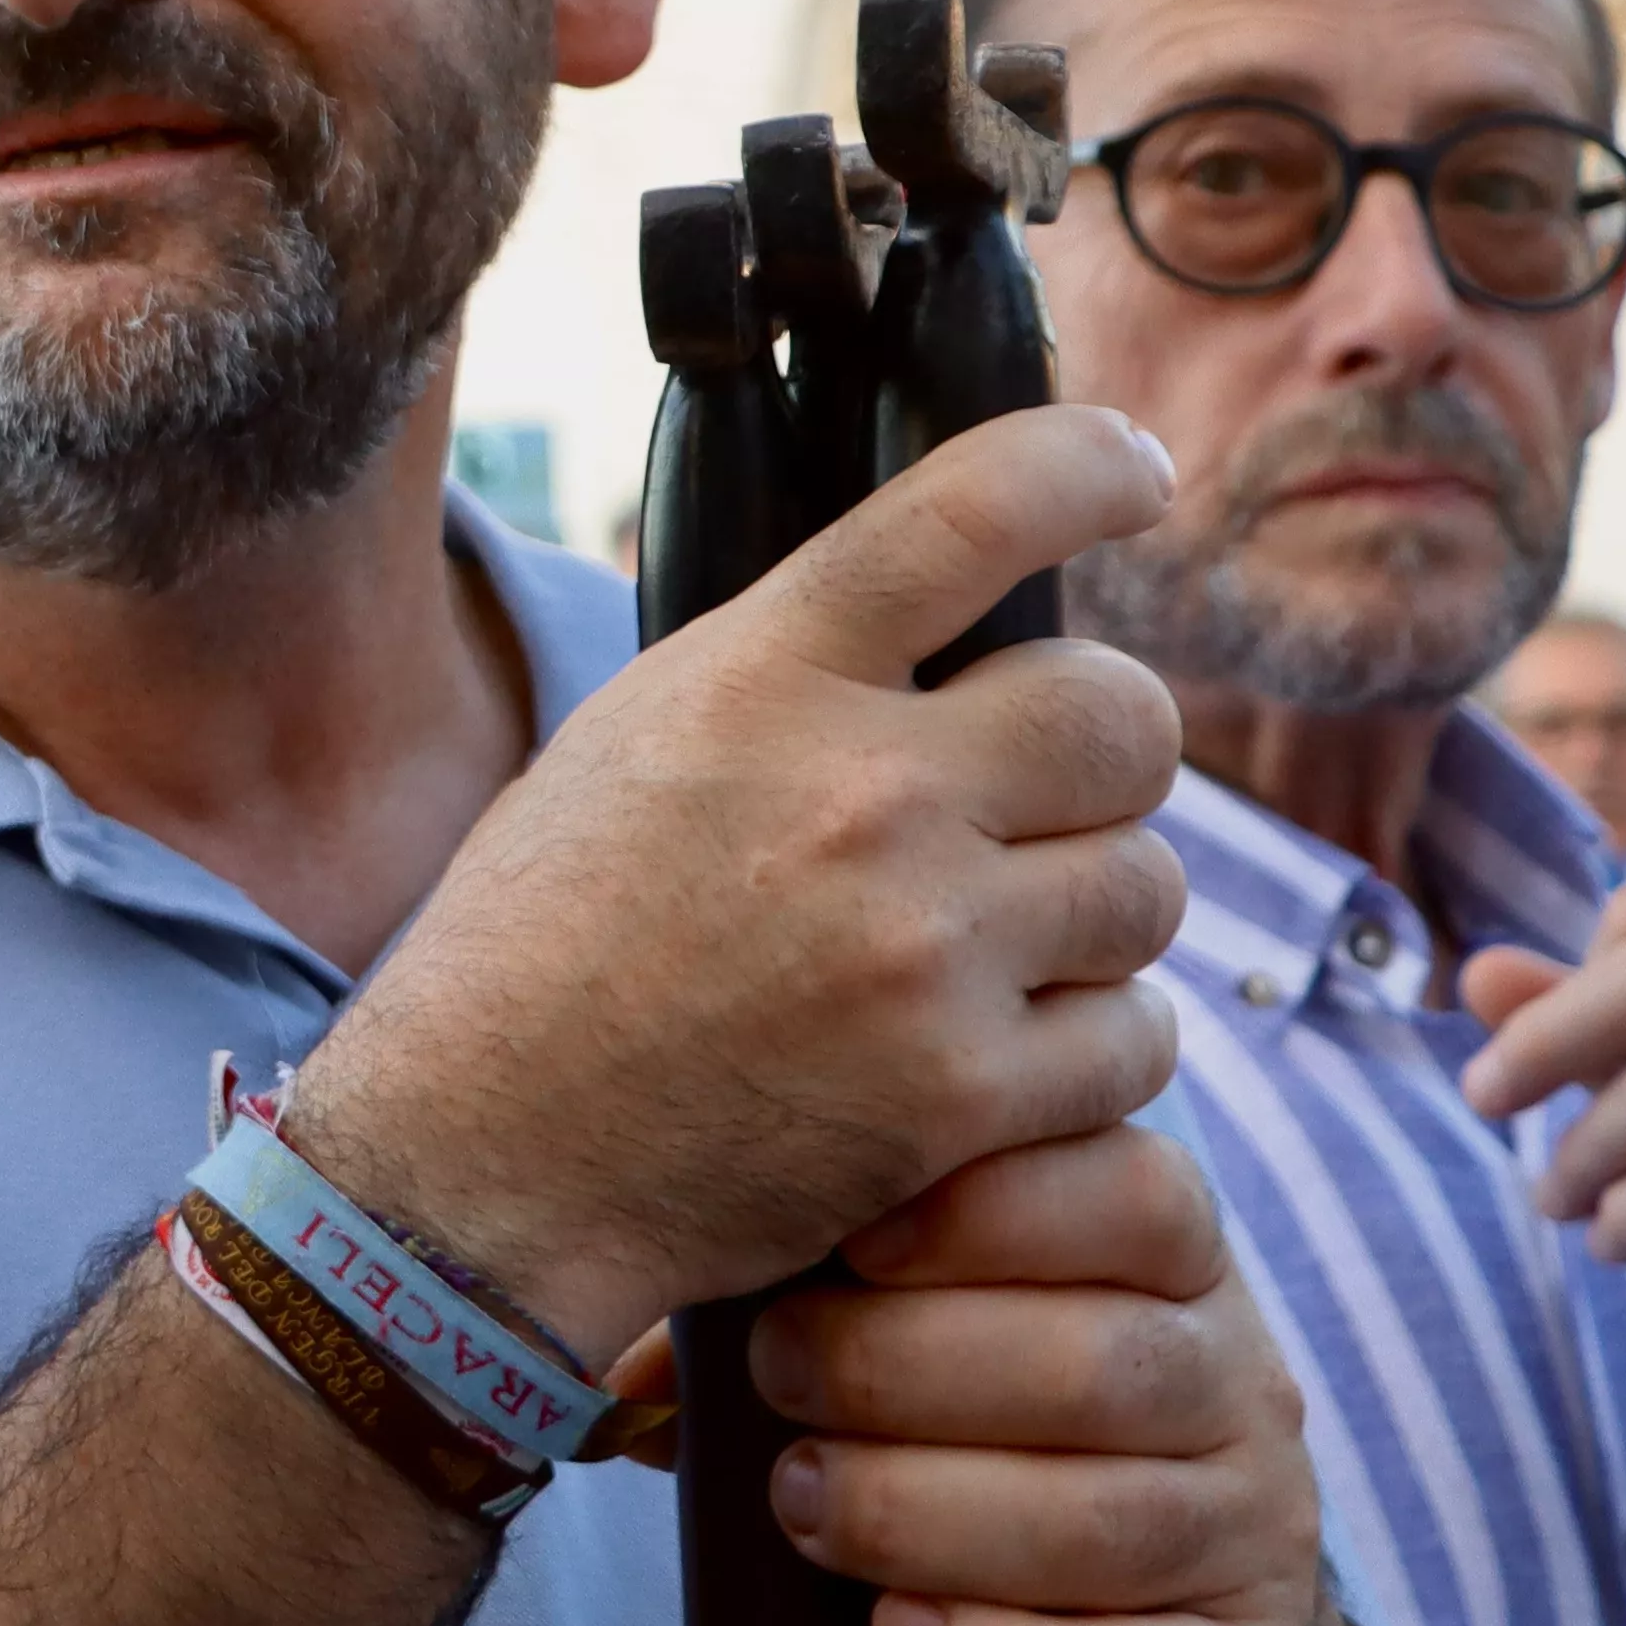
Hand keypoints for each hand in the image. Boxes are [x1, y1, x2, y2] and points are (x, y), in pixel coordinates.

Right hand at [289, 408, 1195, 1359]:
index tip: (1133, 466)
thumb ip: (788, 681)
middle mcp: (856, 794)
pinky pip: (1131, 1040)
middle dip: (1111, 754)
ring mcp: (917, 947)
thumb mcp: (632, 747)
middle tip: (1057, 799)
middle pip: (1123, 712)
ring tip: (1002, 953)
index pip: (969, 512)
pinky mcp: (958, 1093)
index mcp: (755, 681)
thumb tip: (949, 633)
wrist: (476, 1162)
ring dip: (1095, 920)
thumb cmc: (540, 949)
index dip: (1083, 463)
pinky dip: (1083, 1057)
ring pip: (1149, 885)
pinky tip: (994, 1064)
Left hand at [743, 1127, 1349, 1625]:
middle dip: (911, 1371)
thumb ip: (806, 1295)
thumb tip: (607, 1341)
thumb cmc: (997, 1439)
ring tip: (804, 1506)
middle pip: (1104, 1364)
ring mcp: (1253, 1532)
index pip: (1131, 1194)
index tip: (849, 1239)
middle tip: (778, 1382)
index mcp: (1165, 1261)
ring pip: (1115, 1523)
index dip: (986, 1211)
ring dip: (934, 1515)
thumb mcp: (929, 1334)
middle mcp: (1233, 1380)